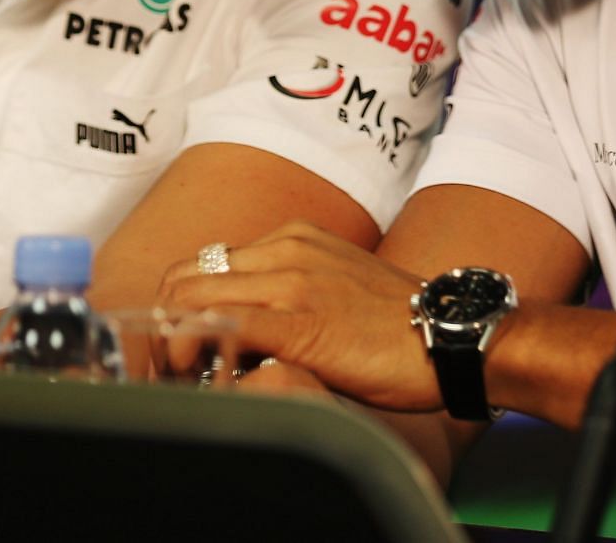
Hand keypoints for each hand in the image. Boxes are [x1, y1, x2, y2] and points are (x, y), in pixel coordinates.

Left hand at [159, 221, 440, 411]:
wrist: (452, 335)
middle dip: (164, 326)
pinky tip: (206, 377)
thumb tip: (245, 330)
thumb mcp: (338, 286)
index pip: (206, 265)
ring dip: (173, 343)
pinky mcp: (300, 321)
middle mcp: (286, 248)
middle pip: (185, 278)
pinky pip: (221, 327)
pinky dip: (199, 353)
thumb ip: (291, 293)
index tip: (182, 346)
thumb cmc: (400, 325)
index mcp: (293, 237)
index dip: (180, 307)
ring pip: (191, 298)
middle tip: (172, 367)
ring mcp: (291, 281)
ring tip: (186, 378)